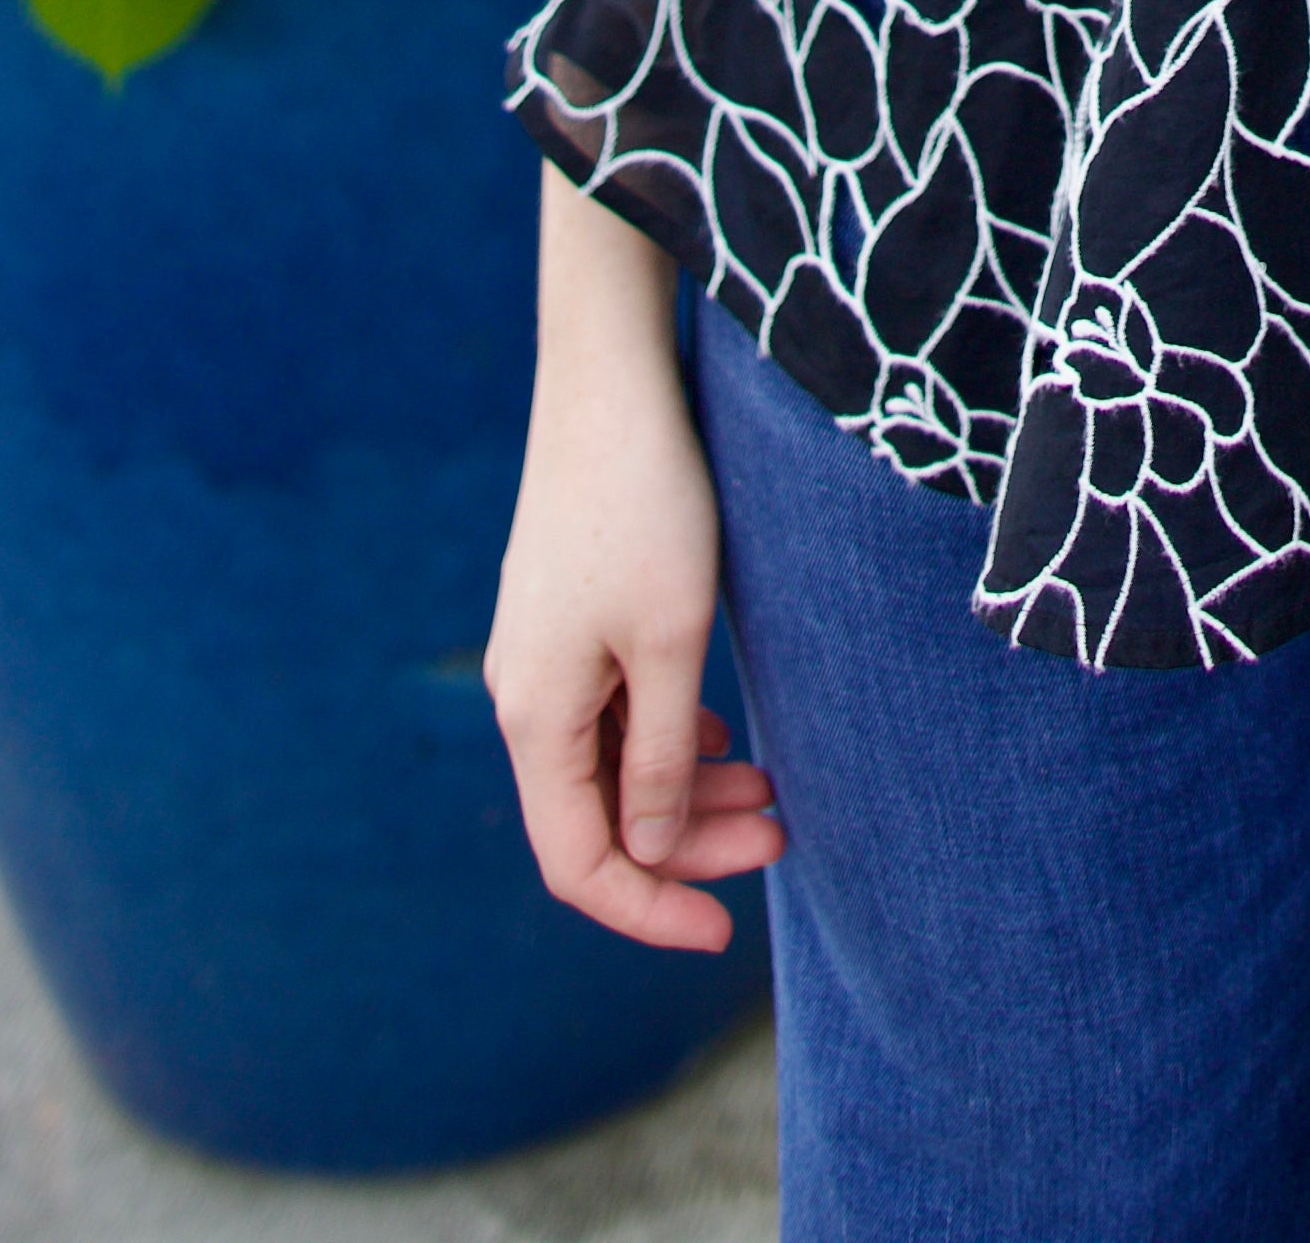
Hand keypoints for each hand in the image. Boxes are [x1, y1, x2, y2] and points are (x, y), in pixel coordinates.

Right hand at [486, 347, 782, 953]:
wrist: (609, 377)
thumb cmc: (645, 504)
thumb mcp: (669, 640)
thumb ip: (662, 757)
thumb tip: (653, 850)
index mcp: (536, 717)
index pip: (580, 863)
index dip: (650, 908)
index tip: (725, 932)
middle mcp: (526, 694)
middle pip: (599, 817)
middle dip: (689, 845)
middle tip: (783, 837)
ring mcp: (544, 652)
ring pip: (612, 762)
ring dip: (687, 790)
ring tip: (774, 794)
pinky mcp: (569, 614)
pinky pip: (612, 712)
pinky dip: (669, 738)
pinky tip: (722, 736)